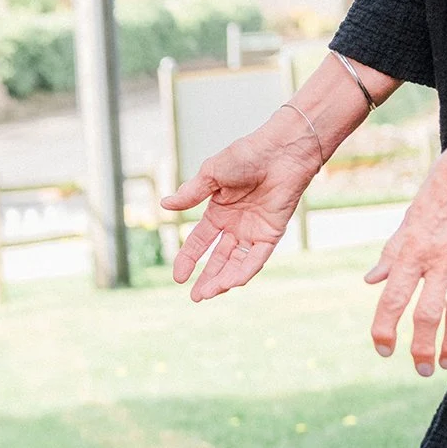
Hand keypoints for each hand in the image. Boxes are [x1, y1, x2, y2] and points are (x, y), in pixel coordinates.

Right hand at [165, 109, 322, 299]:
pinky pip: (257, 257)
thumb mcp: (212, 174)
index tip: (178, 277)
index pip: (200, 242)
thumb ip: (191, 194)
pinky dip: (245, 270)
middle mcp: (236, 225)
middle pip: (218, 259)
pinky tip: (231, 282)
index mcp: (219, 211)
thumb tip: (165, 205)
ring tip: (209, 293)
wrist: (281, 150)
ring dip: (224, 279)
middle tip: (196, 298)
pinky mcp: (272, 233)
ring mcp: (254, 230)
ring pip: (237, 263)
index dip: (188, 259)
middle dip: (207, 278)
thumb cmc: (248, 154)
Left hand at [366, 113, 446, 373]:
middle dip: (420, 348)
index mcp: (413, 250)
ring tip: (445, 363)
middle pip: (426, 317)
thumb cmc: (446, 184)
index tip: (383, 349)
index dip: (384, 330)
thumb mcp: (412, 215)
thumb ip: (393, 252)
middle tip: (419, 369)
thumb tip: (371, 280)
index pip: (392, 301)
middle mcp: (440, 260)